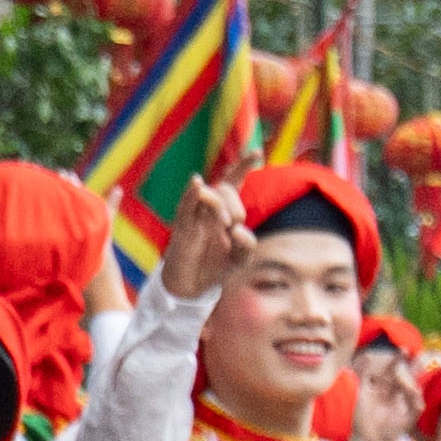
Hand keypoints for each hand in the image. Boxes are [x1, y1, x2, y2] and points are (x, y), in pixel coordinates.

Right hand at [149, 172, 252, 303]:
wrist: (192, 287)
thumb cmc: (216, 268)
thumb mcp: (240, 259)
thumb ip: (247, 244)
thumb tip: (238, 229)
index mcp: (225, 211)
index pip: (233, 182)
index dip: (244, 166)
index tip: (257, 152)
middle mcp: (209, 209)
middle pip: (224, 188)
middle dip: (235, 204)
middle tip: (234, 224)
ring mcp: (195, 216)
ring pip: (208, 195)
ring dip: (219, 204)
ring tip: (226, 223)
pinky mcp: (182, 227)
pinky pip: (187, 206)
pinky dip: (191, 193)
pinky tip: (197, 182)